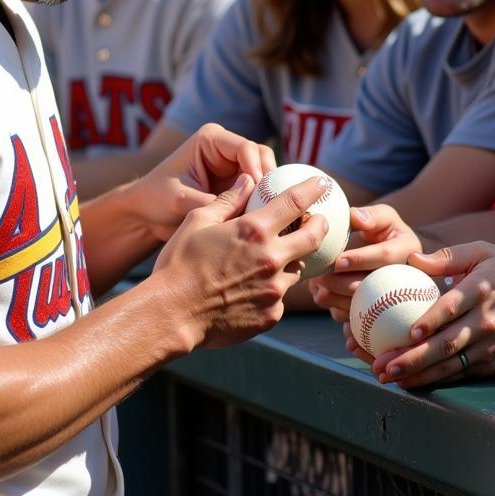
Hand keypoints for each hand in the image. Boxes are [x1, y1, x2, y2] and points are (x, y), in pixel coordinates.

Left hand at [129, 123, 275, 240]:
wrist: (146, 215)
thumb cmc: (156, 199)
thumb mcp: (181, 201)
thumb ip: (212, 202)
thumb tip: (244, 212)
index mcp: (210, 140)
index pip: (245, 148)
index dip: (256, 170)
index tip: (259, 194)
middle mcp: (226, 148)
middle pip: (262, 158)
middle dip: (268, 181)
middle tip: (270, 207)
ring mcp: (234, 167)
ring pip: (266, 175)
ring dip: (269, 193)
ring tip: (267, 216)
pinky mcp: (238, 186)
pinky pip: (260, 192)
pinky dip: (264, 203)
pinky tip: (264, 220)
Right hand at [153, 172, 328, 349]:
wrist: (172, 315)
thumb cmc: (179, 264)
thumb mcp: (198, 221)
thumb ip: (228, 200)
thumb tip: (247, 180)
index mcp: (253, 230)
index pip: (295, 202)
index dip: (313, 189)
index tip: (322, 183)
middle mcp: (271, 258)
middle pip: (313, 237)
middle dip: (319, 225)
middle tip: (316, 221)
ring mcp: (274, 290)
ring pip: (297, 269)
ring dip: (291, 260)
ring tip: (275, 258)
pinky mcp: (272, 315)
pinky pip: (280, 297)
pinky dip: (272, 289)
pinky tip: (251, 290)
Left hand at [307, 203, 422, 324]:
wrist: (384, 253)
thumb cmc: (382, 230)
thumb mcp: (382, 217)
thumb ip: (371, 216)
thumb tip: (355, 217)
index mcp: (409, 250)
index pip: (386, 256)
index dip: (361, 259)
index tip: (338, 262)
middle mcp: (408, 278)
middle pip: (373, 288)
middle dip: (342, 284)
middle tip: (318, 279)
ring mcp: (397, 302)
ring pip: (365, 309)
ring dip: (336, 301)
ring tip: (316, 289)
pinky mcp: (383, 317)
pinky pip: (362, 323)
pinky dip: (340, 314)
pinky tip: (325, 300)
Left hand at [362, 242, 494, 388]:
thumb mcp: (484, 252)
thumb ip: (449, 256)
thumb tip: (413, 259)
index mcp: (482, 290)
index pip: (453, 307)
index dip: (431, 320)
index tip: (409, 332)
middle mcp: (486, 321)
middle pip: (447, 343)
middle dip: (413, 357)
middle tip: (383, 363)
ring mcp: (490, 346)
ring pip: (450, 364)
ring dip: (418, 373)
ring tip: (388, 377)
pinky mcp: (492, 363)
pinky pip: (460, 373)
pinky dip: (435, 379)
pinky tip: (410, 382)